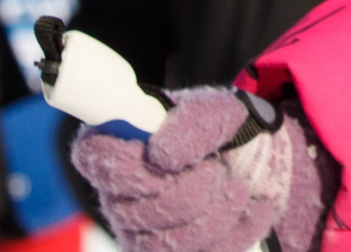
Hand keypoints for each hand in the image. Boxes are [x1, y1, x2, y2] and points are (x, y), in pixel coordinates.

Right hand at [72, 86, 330, 251]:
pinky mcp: (168, 251)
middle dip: (186, 193)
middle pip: (130, 211)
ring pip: (160, 243)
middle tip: (217, 171)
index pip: (93, 157)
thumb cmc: (223, 129)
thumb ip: (188, 125)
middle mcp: (117, 193)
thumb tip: (160, 156)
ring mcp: (138, 230)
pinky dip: (234, 233)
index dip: (125, 165)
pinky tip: (256, 209)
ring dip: (213, 216)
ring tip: (240, 189)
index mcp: (117, 143)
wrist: (257, 156)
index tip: (164, 156)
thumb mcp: (216, 112)